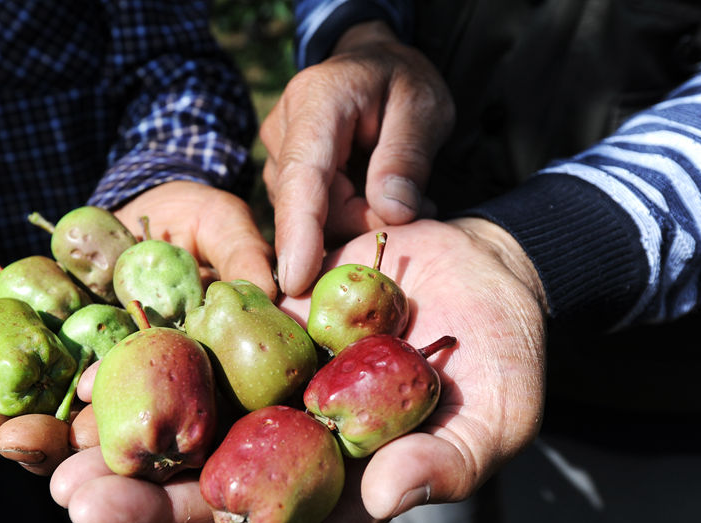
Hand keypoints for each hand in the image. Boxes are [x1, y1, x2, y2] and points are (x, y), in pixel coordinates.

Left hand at [0, 179, 275, 473]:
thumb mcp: (227, 229)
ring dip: (2, 427)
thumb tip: (286, 297)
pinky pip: (4, 360)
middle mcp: (135, 389)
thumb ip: (244, 264)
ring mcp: (84, 368)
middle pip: (98, 438)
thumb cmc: (202, 219)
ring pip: (45, 409)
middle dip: (54, 454)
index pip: (169, 434)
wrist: (149, 198)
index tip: (94, 480)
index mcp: (191, 382)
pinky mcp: (44, 340)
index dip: (136, 467)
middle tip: (17, 458)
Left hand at [51, 218, 547, 522]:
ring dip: (120, 449)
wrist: (471, 265)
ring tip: (58, 456)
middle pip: (210, 504)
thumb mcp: (500, 411)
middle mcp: (292, 458)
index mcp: (347, 500)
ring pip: (183, 436)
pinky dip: (140, 368)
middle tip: (85, 506)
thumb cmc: (500, 352)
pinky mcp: (246, 337)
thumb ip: (452, 463)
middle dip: (147, 511)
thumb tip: (386, 499)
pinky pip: (187, 357)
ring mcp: (263, 397)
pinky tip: (88, 373)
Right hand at [260, 21, 453, 295]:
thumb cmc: (401, 82)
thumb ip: (407, 158)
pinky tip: (374, 195)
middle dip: (363, 220)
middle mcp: (283, 129)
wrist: (372, 64)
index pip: (302, 175)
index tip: (296, 279)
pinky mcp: (281, 178)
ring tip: (399, 191)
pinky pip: (313, 217)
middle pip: (312, 207)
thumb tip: (392, 214)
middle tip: (418, 205)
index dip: (299, 231)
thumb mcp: (424, 106)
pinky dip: (348, 217)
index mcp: (316, 101)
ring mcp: (276, 156)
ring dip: (358, 218)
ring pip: (313, 218)